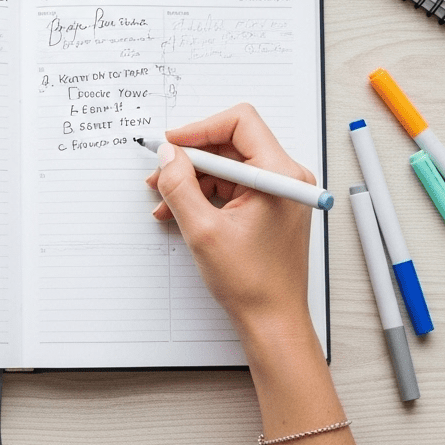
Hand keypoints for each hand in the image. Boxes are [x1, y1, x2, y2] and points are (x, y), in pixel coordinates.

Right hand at [145, 103, 315, 339]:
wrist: (272, 320)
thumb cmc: (251, 282)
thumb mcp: (203, 230)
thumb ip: (180, 185)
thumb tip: (167, 155)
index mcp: (279, 175)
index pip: (240, 123)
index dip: (200, 128)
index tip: (171, 145)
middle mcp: (284, 177)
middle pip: (230, 143)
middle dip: (190, 157)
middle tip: (160, 172)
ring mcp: (277, 191)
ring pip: (226, 165)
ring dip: (192, 178)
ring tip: (164, 198)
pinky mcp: (267, 206)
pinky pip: (230, 186)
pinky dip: (203, 193)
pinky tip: (179, 210)